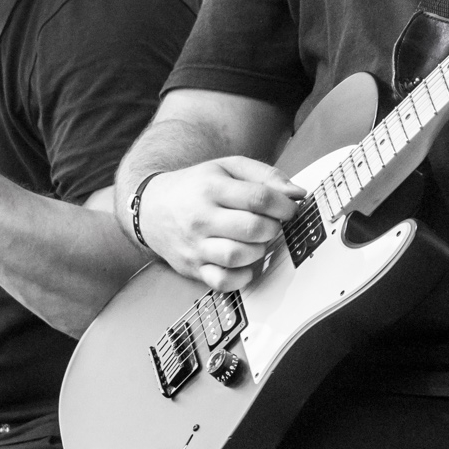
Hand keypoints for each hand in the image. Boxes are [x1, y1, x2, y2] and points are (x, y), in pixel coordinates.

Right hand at [138, 158, 304, 290]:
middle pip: (252, 228)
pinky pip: (222, 281)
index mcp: (212, 187)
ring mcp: (195, 245)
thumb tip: (297, 193)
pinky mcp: (192, 268)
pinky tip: (245, 263)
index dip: (284, 206)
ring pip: (238, 256)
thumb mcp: (227, 167)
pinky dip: (241, 277)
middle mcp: (201, 217)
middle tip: (272, 224)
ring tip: (257, 241)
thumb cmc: (196, 186)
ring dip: (258, 251)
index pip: (258, 198)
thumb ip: (265, 175)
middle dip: (273, 228)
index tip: (289, 209)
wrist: (151, 208)